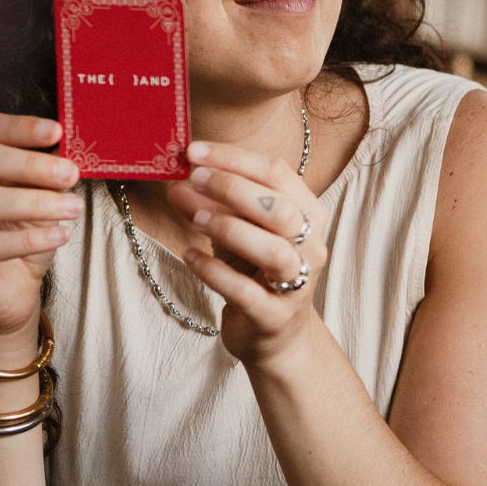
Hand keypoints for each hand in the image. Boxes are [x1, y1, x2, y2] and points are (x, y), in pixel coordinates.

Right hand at [0, 113, 82, 345]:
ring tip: (72, 207)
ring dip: (36, 202)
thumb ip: (44, 170)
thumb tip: (68, 147)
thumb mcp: (36, 194)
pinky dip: (30, 239)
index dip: (16, 127)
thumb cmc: (19, 234)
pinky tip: (60, 235)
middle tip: (70, 174)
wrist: (9, 289)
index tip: (57, 132)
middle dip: (29, 164)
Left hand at [165, 140, 329, 366]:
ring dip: (230, 228)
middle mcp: (310, 246)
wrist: (276, 333)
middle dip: (233, 188)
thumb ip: (209, 205)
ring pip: (272, 249)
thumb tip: (176, 182)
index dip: (234, 158)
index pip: (278, 173)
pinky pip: (244, 291)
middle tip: (193, 178)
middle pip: (280, 208)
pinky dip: (214, 270)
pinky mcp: (273, 315)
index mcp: (308, 214)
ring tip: (195, 217)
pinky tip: (190, 255)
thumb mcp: (235, 232)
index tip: (194, 151)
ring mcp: (296, 283)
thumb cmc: (256, 271)